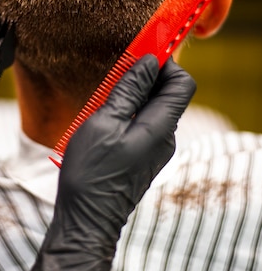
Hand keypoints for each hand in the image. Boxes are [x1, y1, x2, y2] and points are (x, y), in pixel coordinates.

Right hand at [19, 54, 195, 270]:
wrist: (87, 219)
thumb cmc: (92, 171)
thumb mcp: (105, 122)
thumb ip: (129, 90)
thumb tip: (148, 62)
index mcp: (160, 126)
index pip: (182, 83)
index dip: (166, 63)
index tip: (141, 52)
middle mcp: (165, 137)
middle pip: (167, 93)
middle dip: (145, 76)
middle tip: (115, 71)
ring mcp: (155, 148)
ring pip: (152, 108)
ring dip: (131, 95)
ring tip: (102, 98)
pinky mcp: (143, 156)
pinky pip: (142, 123)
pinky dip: (127, 112)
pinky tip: (102, 119)